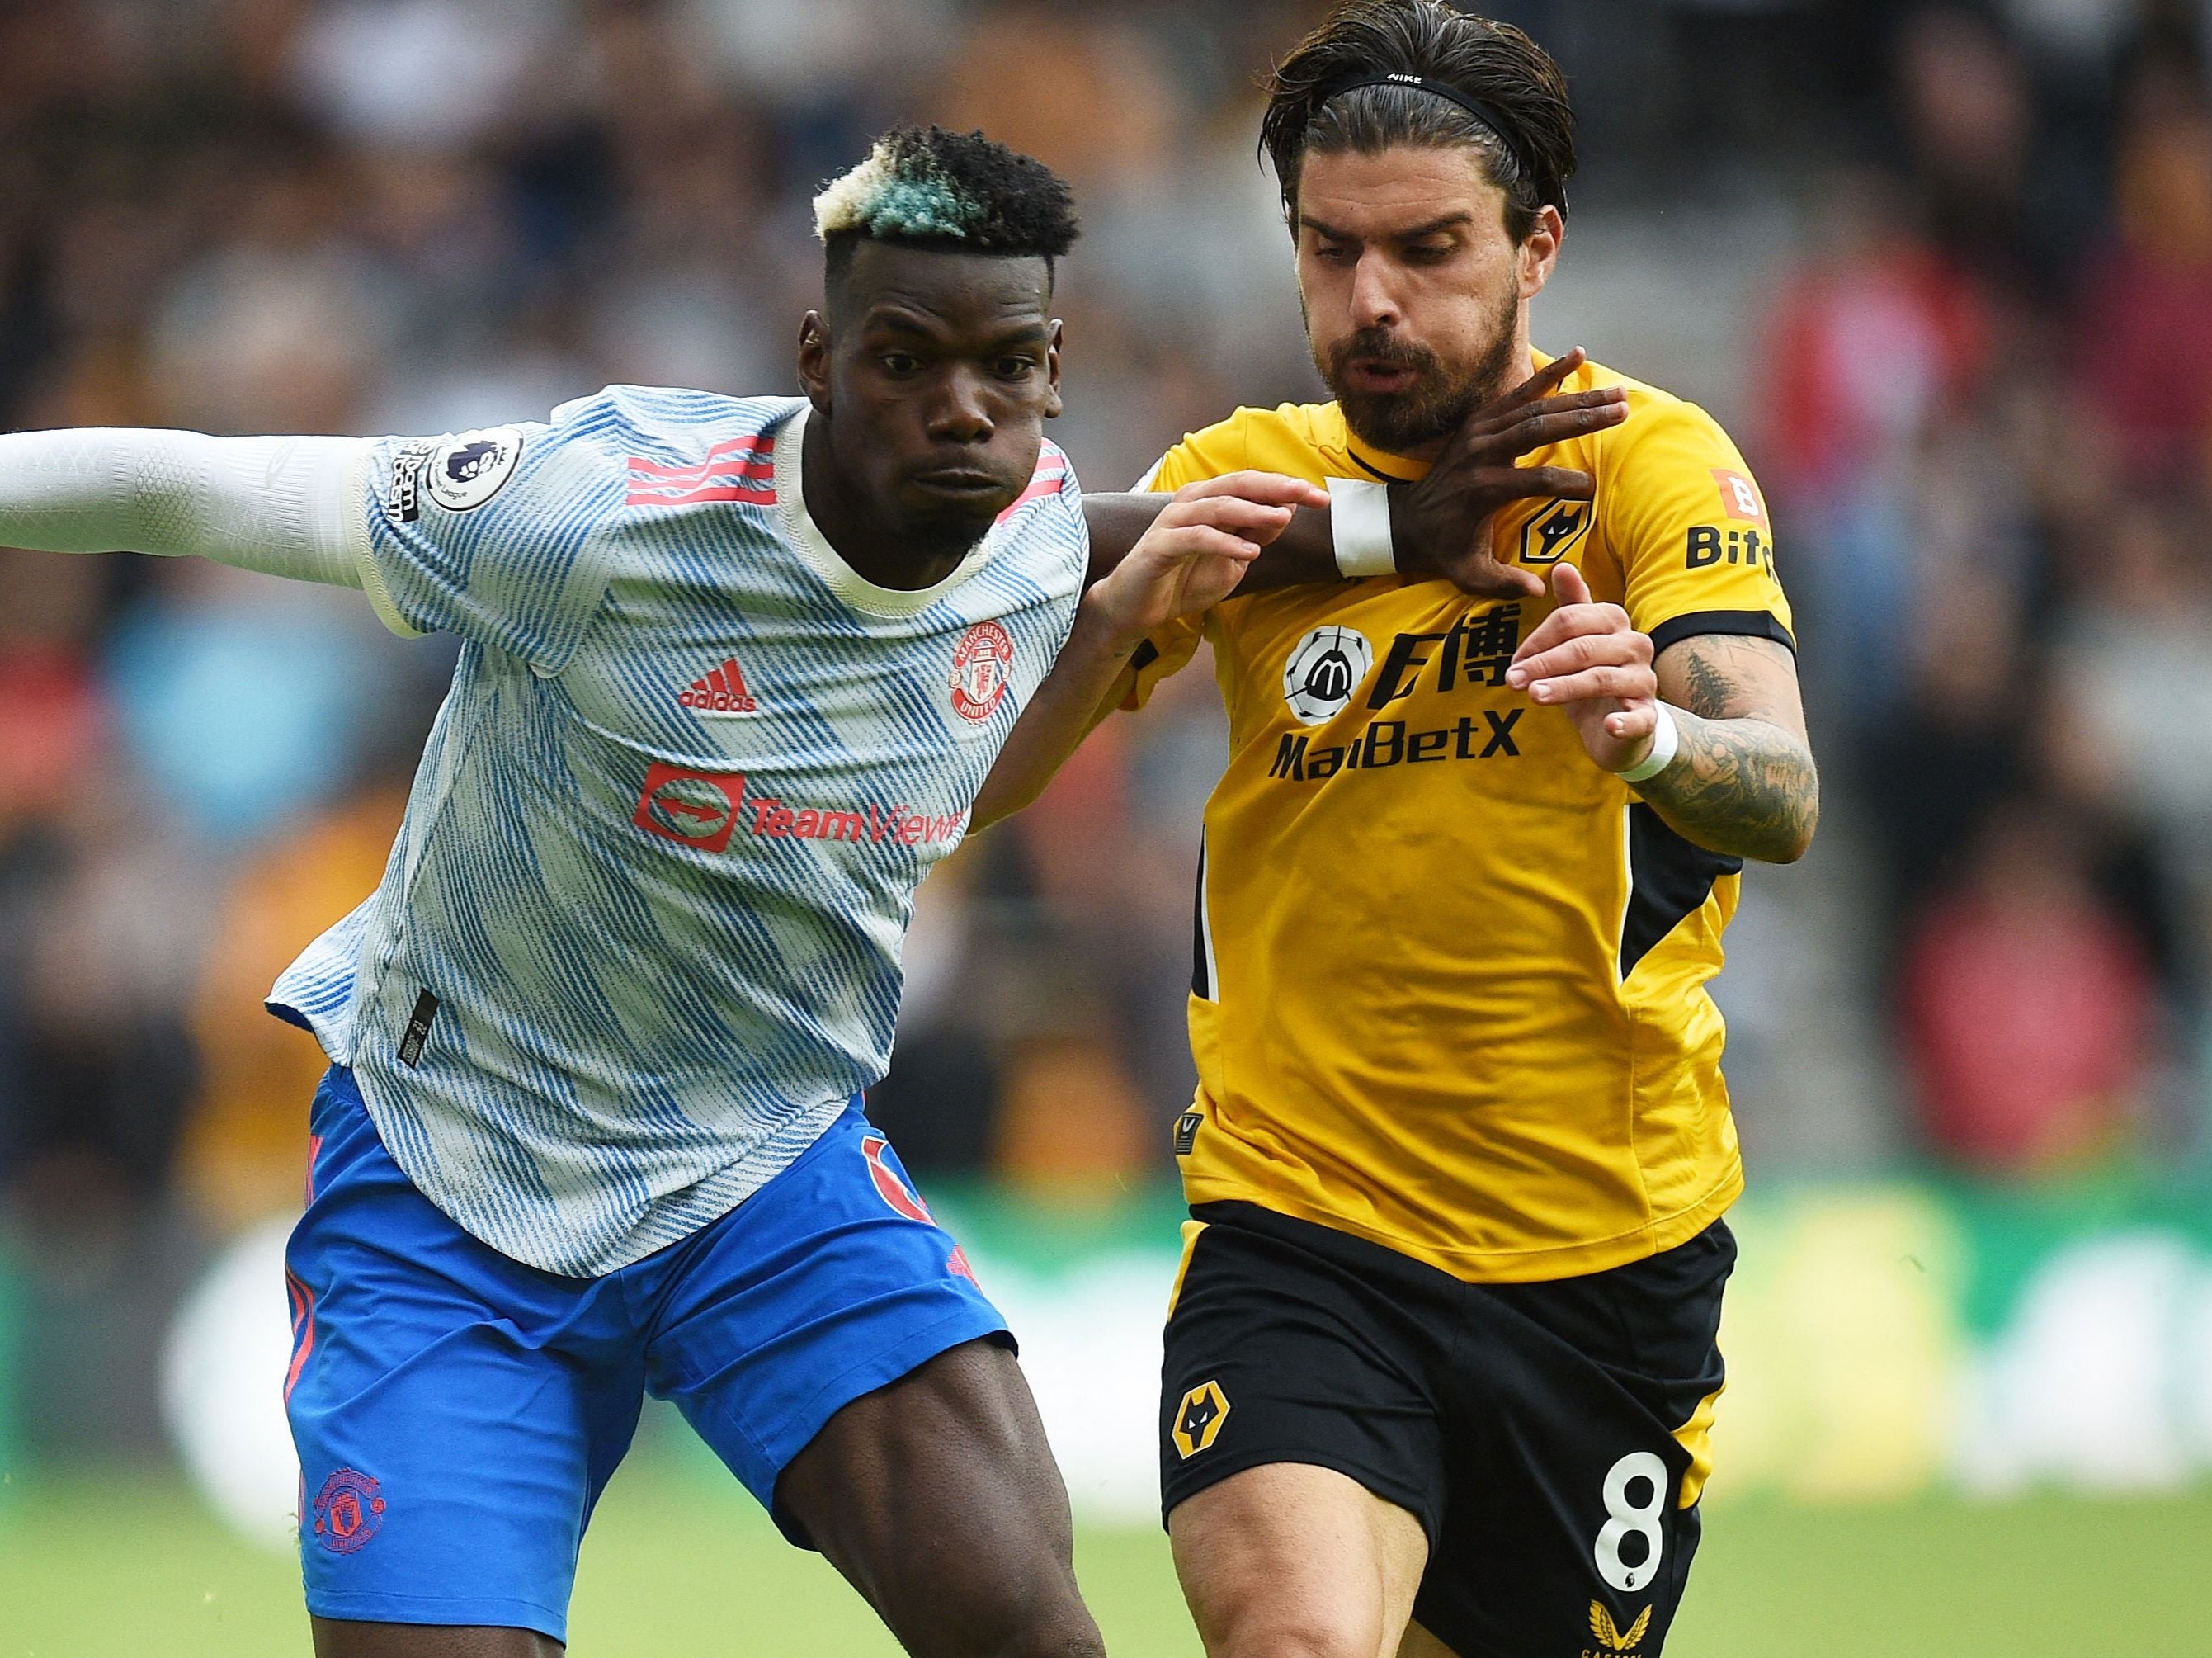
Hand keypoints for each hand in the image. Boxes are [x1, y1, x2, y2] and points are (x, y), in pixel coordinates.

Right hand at [1089, 471, 1329, 644]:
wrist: (1136, 607)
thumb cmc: (1183, 579)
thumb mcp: (1232, 559)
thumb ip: (1256, 534)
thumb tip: (1287, 509)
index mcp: (1210, 501)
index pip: (1253, 485)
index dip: (1287, 487)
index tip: (1322, 498)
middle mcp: (1192, 502)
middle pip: (1239, 485)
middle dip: (1276, 488)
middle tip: (1310, 494)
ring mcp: (1173, 521)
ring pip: (1218, 506)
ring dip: (1252, 511)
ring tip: (1282, 518)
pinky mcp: (1160, 545)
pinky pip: (1196, 538)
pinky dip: (1225, 542)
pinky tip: (1250, 552)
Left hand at [1393, 348, 1628, 598]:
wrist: (1407, 520)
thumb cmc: (1445, 549)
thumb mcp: (1469, 574)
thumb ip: (1503, 583)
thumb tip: (1539, 591)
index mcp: (1484, 489)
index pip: (1534, 482)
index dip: (1565, 485)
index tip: (1592, 490)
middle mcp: (1482, 454)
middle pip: (1539, 429)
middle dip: (1583, 419)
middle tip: (1622, 411)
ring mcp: (1480, 432)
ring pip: (1534, 407)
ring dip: (1577, 397)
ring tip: (1617, 392)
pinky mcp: (1480, 420)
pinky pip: (1518, 393)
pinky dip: (1548, 376)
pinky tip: (1578, 356)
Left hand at [1504, 563, 1658, 772]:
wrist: (1621, 724)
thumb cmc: (1593, 675)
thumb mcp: (1578, 641)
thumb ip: (1572, 606)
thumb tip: (1563, 566)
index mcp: (1615, 621)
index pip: (1571, 620)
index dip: (1538, 640)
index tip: (1514, 662)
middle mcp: (1635, 645)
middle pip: (1583, 647)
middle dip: (1543, 663)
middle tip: (1512, 680)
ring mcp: (1644, 680)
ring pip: (1601, 679)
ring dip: (1564, 687)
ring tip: (1534, 696)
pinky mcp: (1648, 715)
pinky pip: (1640, 718)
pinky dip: (1625, 722)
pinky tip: (1608, 726)